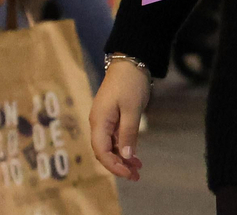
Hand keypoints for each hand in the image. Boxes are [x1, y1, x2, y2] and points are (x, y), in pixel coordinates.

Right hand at [90, 58, 149, 180]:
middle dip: (119, 165)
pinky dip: (124, 147)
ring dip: (123, 158)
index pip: (101, 151)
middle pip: (104, 151)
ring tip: (138, 169)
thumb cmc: (130, 84)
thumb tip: (125, 156)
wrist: (130, 62)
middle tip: (136, 175)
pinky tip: (134, 155)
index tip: (128, 173)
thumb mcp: (132, 109)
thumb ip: (128, 133)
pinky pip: (115, 138)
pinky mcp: (112, 117)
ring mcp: (105, 120)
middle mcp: (98, 123)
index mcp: (99, 122)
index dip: (113, 165)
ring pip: (110, 146)